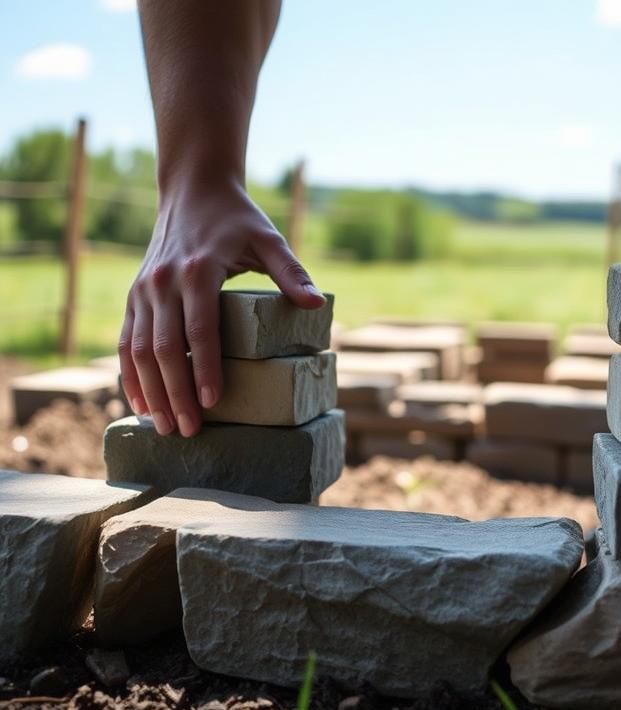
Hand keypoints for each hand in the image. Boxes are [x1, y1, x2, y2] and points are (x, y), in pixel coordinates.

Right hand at [118, 179, 324, 436]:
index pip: (200, 329)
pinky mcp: (133, 297)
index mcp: (197, 271)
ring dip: (151, 391)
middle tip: (190, 430)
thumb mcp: (269, 239)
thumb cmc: (237, 219)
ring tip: (165, 427)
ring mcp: (143, 291)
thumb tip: (316, 305)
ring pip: (139, 350)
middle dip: (176, 392)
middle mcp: (162, 283)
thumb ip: (291, 272)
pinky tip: (142, 403)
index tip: (213, 402)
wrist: (193, 190)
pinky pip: (126, 342)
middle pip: (165, 348)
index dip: (205, 368)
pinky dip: (131, 375)